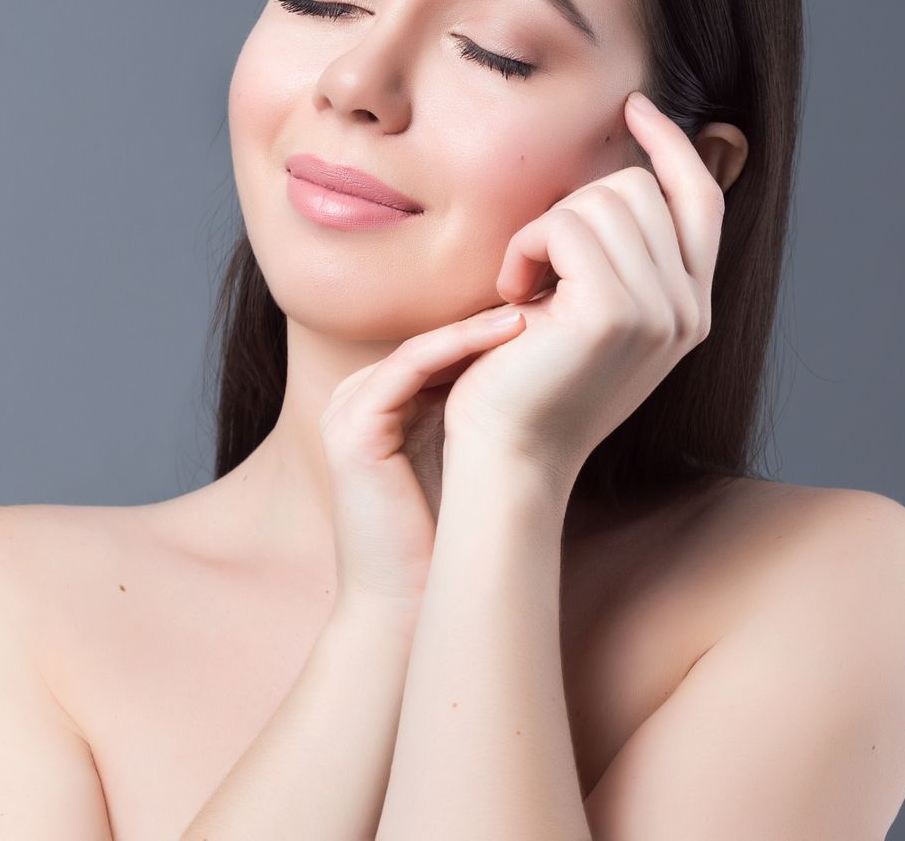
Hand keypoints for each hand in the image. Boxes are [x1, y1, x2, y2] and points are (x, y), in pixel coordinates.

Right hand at [319, 303, 531, 605]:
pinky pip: (407, 369)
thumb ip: (485, 410)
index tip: (558, 312)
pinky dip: (458, 347)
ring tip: (538, 308)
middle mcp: (357, 398)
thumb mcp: (469, 457)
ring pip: (422, 349)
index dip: (499, 328)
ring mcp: (346, 411)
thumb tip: (553, 368)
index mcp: (381, 401)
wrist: (407, 607)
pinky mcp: (351, 430)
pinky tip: (510, 335)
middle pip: (431, 341)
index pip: (442, 346)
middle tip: (552, 297)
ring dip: (482, 327)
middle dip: (493, 320)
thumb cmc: (447, 539)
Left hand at [442, 91, 725, 488]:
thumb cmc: (527, 383)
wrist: (507, 455)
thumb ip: (621, 259)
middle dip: (572, 208)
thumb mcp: (587, 313)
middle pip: (640, 189)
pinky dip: (526, 246)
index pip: (703, 198)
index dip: (672, 145)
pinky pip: (566, 226)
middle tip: (533, 266)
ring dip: (544, 230)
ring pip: (601, 200)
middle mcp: (688, 309)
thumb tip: (624, 179)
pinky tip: (512, 293)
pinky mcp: (614, 313)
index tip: (635, 106)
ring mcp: (659, 311)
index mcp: (691, 308)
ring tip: (522, 285)